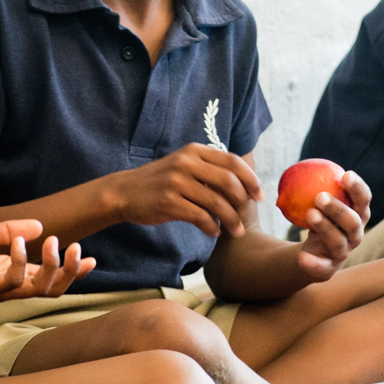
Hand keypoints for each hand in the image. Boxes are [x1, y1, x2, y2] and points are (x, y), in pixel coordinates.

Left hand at [0, 220, 95, 301]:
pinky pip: (11, 281)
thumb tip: (40, 225)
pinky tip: (21, 242)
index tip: (92, 258)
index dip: (73, 271)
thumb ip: (12, 230)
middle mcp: (9, 286)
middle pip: (52, 290)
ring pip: (37, 290)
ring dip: (51, 266)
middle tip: (76, 248)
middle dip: (70, 272)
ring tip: (52, 242)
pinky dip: (21, 262)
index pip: (50, 278)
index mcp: (12, 273)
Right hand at [107, 144, 264, 237]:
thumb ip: (209, 168)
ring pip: (217, 202)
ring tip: (236, 231)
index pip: (232, 162)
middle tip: (249, 214)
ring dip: (231, 220)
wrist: (124, 192)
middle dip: (244, 200)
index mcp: (194, 151)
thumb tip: (244, 183)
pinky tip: (214, 232)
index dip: (251, 179)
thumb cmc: (160, 181)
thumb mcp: (183, 165)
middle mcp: (186, 163)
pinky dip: (212, 227)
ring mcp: (176, 182)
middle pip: (229, 181)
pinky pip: (201, 217)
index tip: (259, 195)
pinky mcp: (169, 202)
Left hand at [293, 170, 371, 279]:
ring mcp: (344, 252)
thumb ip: (315, 186)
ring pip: (337, 241)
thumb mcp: (320, 204)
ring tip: (309, 214)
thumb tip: (298, 165)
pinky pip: (322, 267)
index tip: (346, 174)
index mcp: (358, 215)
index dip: (358, 188)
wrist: (314, 253)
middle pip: (352, 221)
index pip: (364, 200)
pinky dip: (313, 263)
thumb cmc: (320, 220)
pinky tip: (301, 257)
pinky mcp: (329, 268)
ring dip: (324, 227)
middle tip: (319, 196)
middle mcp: (355, 234)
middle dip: (338, 208)